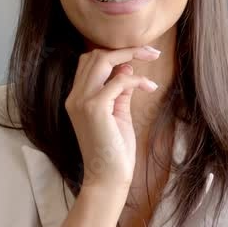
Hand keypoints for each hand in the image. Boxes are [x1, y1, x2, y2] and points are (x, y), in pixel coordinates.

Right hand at [65, 45, 159, 192]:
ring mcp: (82, 101)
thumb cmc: (114, 150)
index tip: (140, 54)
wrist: (108, 178)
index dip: (115, 54)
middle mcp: (75, 97)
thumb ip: (119, 91)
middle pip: (95, 55)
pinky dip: (137, 80)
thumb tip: (127, 69)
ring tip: (152, 57)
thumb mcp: (118, 114)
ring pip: (103, 60)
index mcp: (76, 98)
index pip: (90, 62)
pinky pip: (119, 81)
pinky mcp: (95, 108)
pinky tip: (151, 87)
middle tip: (151, 51)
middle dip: (125, 48)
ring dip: (131, 54)